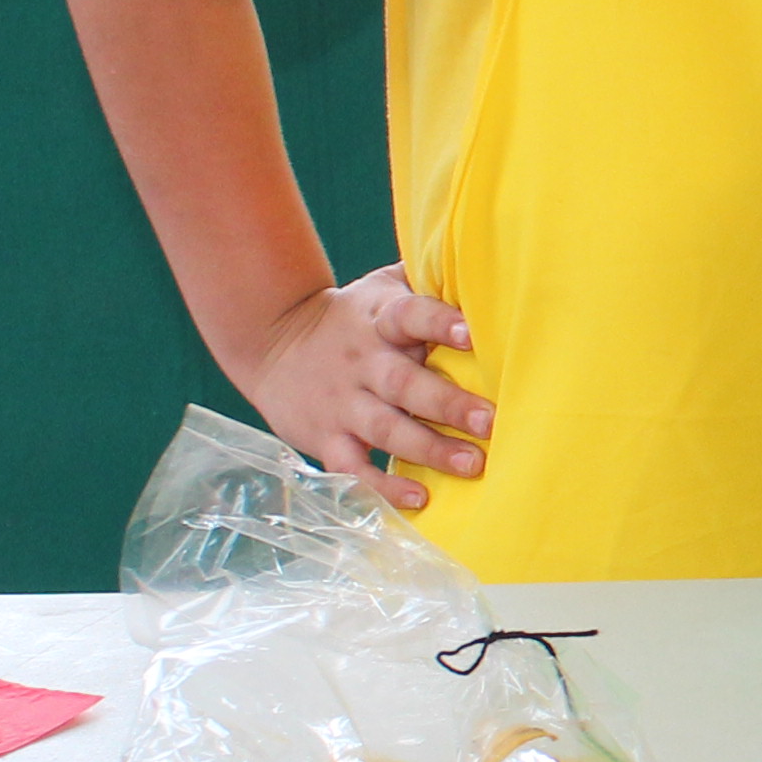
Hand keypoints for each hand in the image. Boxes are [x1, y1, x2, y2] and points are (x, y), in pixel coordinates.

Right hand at [233, 262, 490, 507]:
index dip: (439, 323)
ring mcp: (343, 403)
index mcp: (380, 320)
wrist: (271, 340)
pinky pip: (355, 468)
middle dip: (447, 403)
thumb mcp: (380, 287)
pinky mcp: (327, 438)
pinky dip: (384, 487)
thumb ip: (424, 279)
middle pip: (404, 383)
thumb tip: (486, 262)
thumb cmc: (352, 316)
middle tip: (491, 421)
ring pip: (386, 428)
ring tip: (471, 465)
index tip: (472, 333)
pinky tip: (419, 498)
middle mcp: (362, 362)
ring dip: (428, 448)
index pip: (410, 316)